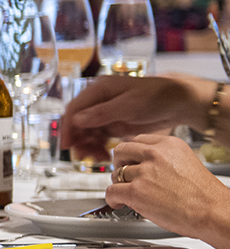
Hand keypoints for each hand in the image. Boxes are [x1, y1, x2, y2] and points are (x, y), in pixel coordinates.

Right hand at [60, 75, 209, 159]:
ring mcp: (105, 113)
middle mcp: (98, 101)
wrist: (179, 103)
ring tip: (96, 158)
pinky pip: (99, 137)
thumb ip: (102, 112)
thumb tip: (77, 119)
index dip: (68, 128)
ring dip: (88, 146)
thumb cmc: (157, 97)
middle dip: (79, 140)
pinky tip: (104, 156)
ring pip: (87, 132)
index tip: (67, 145)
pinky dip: (98, 147)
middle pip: (78, 123)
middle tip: (83, 156)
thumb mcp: (129, 105)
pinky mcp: (113, 123)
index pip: (74, 109)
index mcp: (99, 90)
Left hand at [107, 134, 229, 242]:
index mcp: (169, 145)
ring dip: (119, 184)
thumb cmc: (204, 194)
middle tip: (122, 175)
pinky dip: (112, 199)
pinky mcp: (136, 192)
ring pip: (116, 173)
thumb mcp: (187, 162)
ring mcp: (144, 173)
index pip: (138, 140)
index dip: (131, 154)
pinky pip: (111, 191)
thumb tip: (144, 162)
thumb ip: (165, 159)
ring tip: (126, 193)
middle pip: (121, 151)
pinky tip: (119, 203)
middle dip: (120, 164)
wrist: (213, 212)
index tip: (130, 161)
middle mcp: (155, 155)